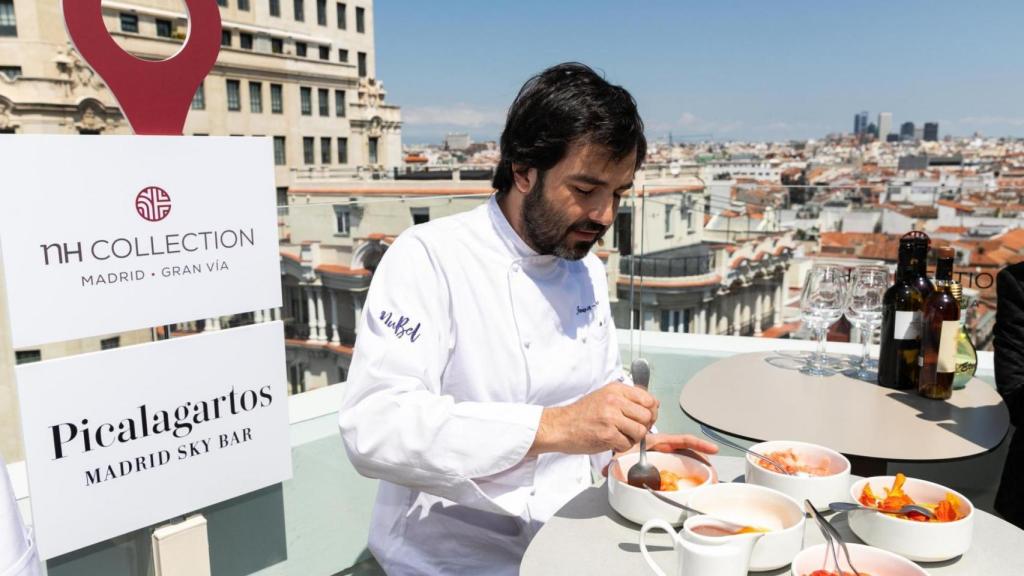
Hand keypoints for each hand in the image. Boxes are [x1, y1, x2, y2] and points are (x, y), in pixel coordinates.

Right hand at [529, 382, 658, 455]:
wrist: (560, 426)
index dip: (651, 411)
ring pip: (640, 431)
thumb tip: (652, 405)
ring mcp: (611, 418)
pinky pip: (628, 444)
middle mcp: (614, 401)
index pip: (649, 399)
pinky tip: (612, 441)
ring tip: (621, 435)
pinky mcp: (607, 435)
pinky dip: (622, 446)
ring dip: (633, 438)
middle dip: (643, 426)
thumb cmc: (581, 414)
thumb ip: (627, 398)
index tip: (645, 417)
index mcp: (616, 390)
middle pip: (647, 416)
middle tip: (632, 429)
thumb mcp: (604, 396)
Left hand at [603, 433, 718, 477]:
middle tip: (714, 475)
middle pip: (690, 455)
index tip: (712, 449)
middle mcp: (667, 450)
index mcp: (660, 442)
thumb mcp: (621, 450)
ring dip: (700, 472)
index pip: (682, 441)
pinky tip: (697, 486)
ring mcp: (668, 459)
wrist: (621, 441)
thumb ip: (614, 460)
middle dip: (704, 464)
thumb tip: (607, 471)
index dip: (698, 444)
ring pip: (688, 464)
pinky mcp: (667, 467)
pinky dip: (690, 477)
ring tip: (710, 483)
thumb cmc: (624, 443)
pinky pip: (681, 472)